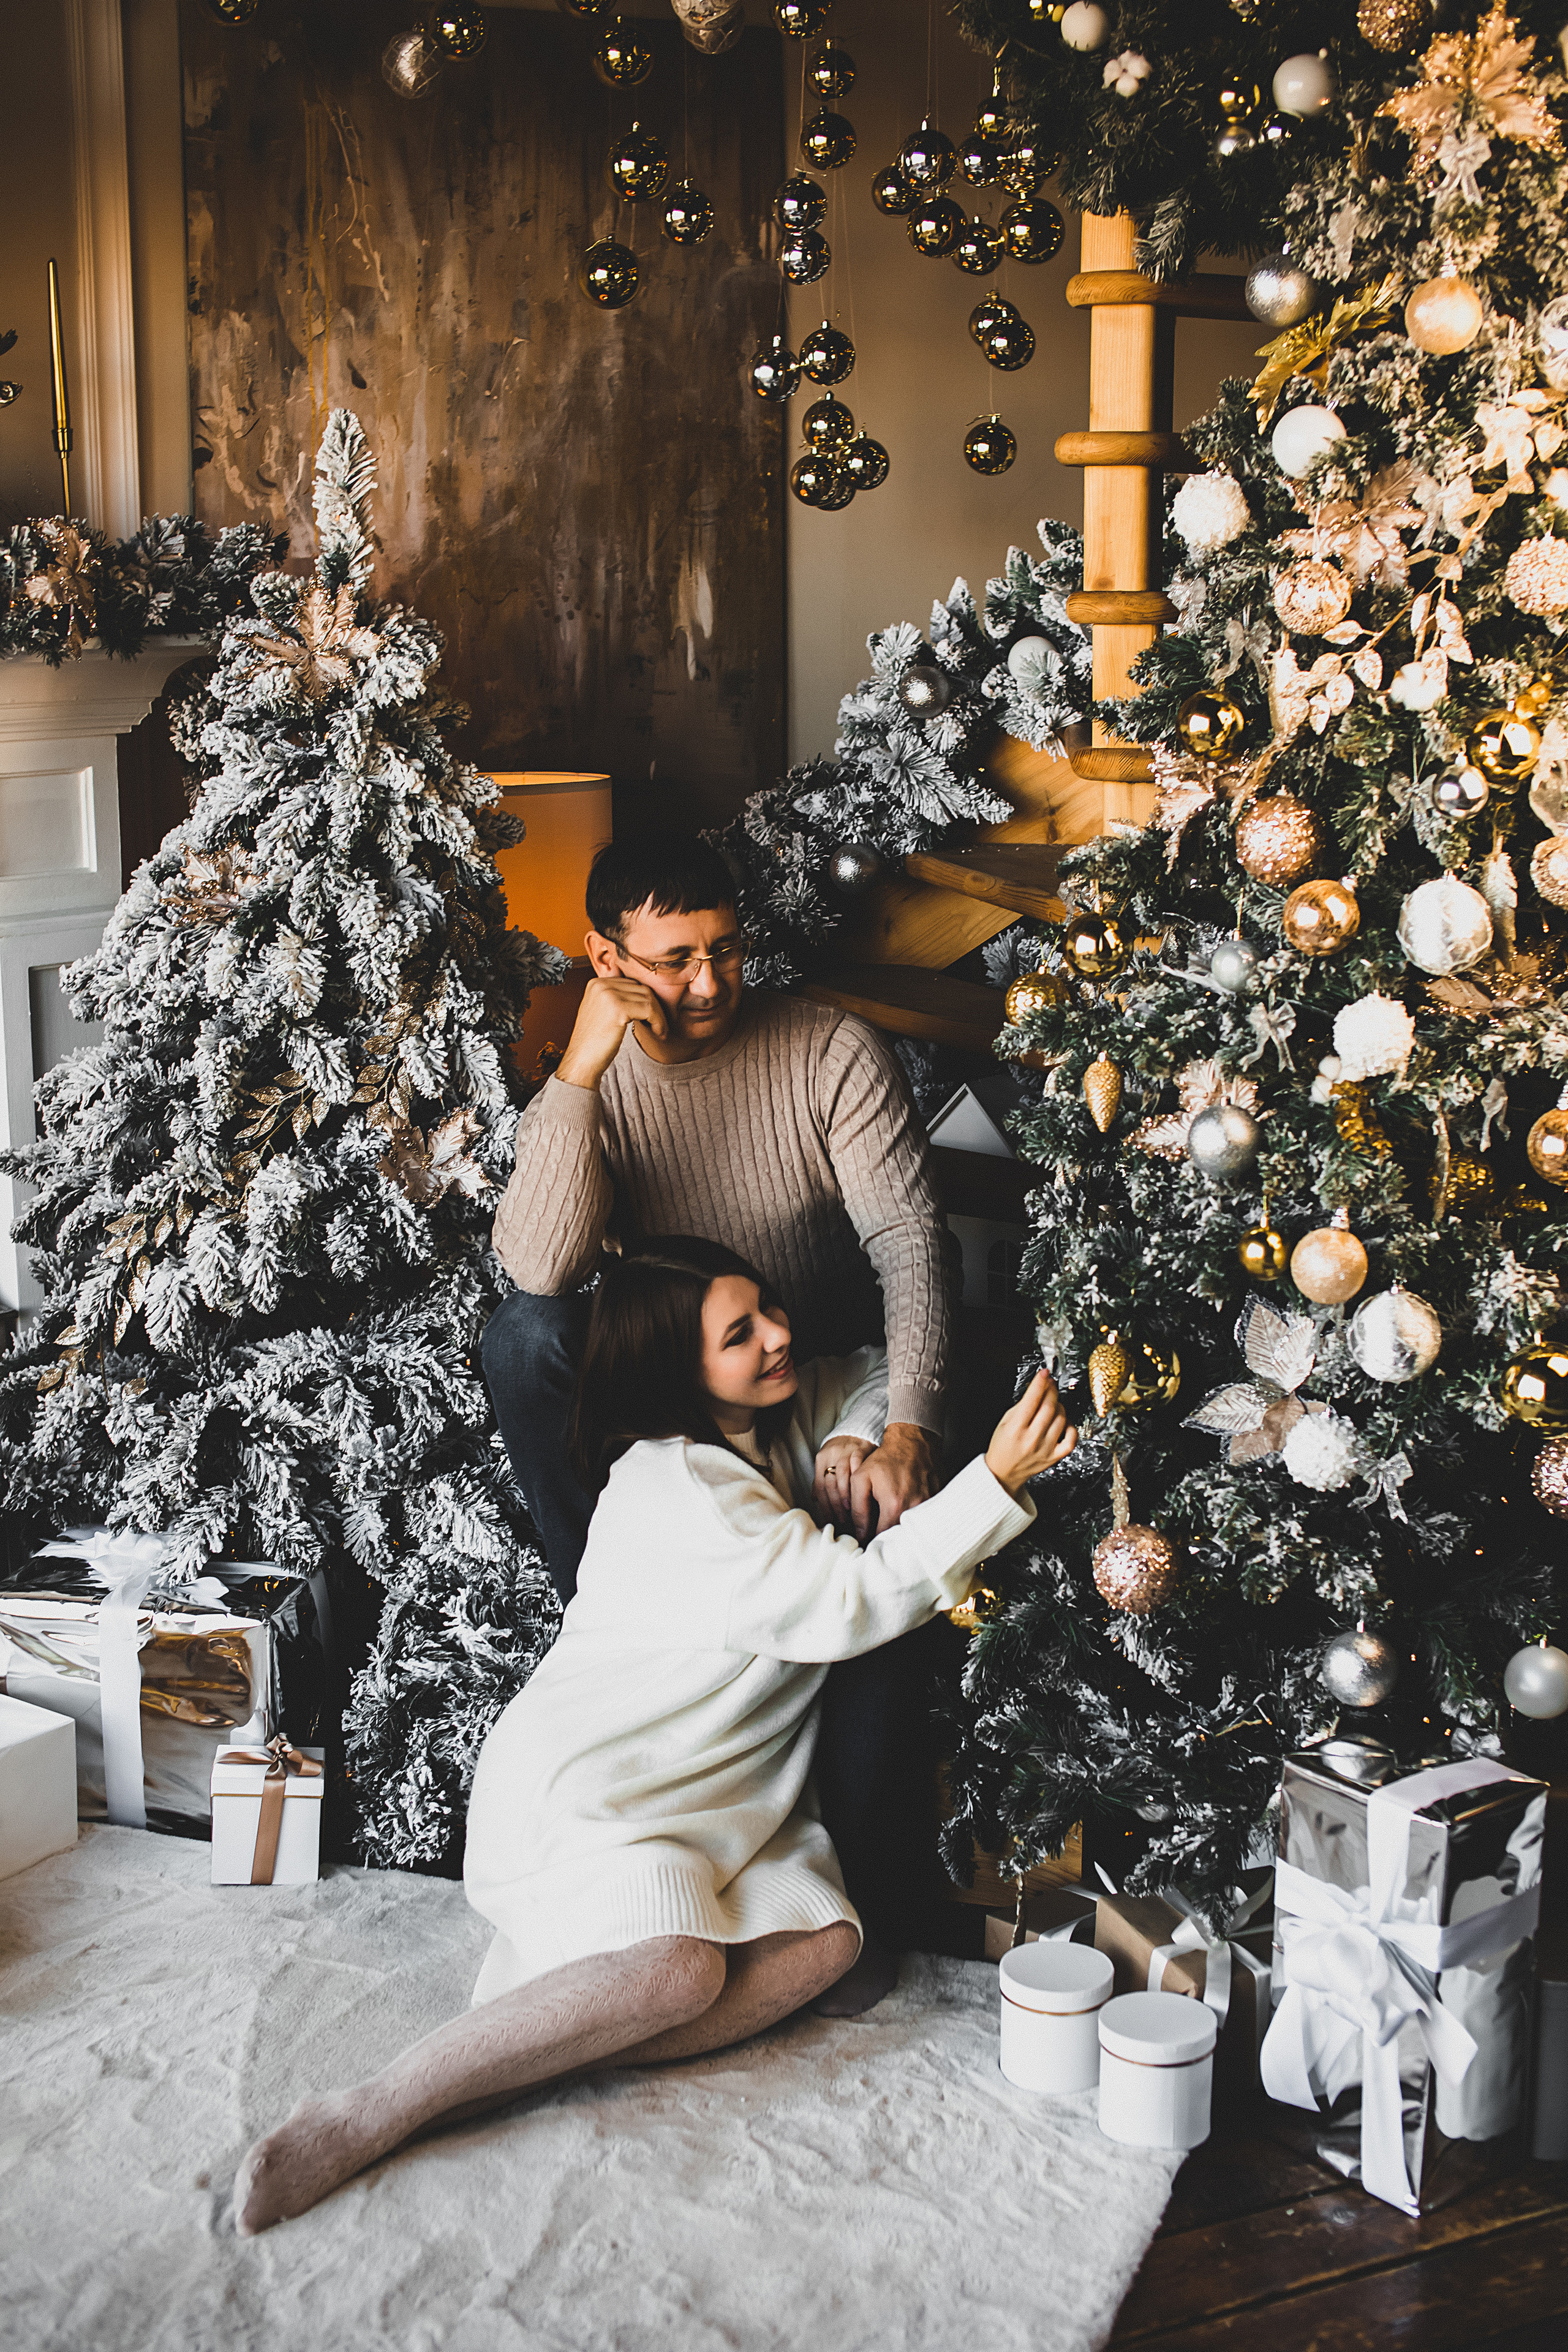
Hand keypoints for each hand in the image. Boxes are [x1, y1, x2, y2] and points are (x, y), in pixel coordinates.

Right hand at [555, 975, 668, 1090]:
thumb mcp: (601, 1012)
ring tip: (659, 1030)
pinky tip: (657, 1032)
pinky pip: (649, 1010)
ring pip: (648, 998)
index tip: (651, 1016)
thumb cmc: (594, 1042)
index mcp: (596, 983)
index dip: (646, 1001)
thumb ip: (615, 998)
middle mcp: (601, 985)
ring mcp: (608, 995)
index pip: (632, 983)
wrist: (582, 1061)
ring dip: (659, 1015)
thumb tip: (641, 991)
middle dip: (654, 1007)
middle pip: (641, 988)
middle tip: (658, 1024)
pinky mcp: (618, 1009)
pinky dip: (658, 1022)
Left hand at [812, 1433, 872, 1527]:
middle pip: (830, 1484)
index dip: (824, 1506)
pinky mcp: (862, 1448)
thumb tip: (815, 1499)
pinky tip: (862, 1494)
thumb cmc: (842, 1450)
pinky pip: (858, 1466)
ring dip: (845, 1495)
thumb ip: (822, 1480)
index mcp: (822, 1459)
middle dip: (834, 1505)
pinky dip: (859, 1481)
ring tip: (849, 1511)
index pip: (820, 1486)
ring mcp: (847, 1451)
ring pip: (842, 1476)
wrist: (859, 1429)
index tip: (829, 1520)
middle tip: (841, 1521)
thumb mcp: (828, 1461)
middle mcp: (832, 1454)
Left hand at [842, 1421, 935, 1540]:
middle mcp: (914, 1508)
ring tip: (891, 1522)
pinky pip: (923, 1519)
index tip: (865, 1540)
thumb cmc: (885, 1459)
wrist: (913, 1441)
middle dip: (886, 1538)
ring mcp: (928, 1505)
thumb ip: (858, 1509)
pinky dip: (914, 1520)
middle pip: (898, 1536)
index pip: (881, 1537)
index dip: (871, 1540)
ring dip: (901, 1529)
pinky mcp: (937, 1501)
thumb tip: (860, 1533)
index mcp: (893, 1505)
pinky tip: (906, 1511)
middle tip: (877, 1533)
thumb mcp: (861, 1479)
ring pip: (911, 1528)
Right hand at [984, 1369, 1076, 1495]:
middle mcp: (1031, 1439)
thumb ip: (1022, 1406)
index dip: (1039, 1383)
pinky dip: (1070, 1425)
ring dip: (1059, 1405)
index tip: (1044, 1373)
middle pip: (1049, 1407)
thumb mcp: (1005, 1422)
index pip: (1032, 1400)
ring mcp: (1045, 1449)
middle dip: (1051, 1390)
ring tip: (1053, 1403)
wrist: (1004, 1472)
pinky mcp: (1055, 1457)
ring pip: (1061, 1418)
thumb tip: (1037, 1388)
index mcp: (1016, 1429)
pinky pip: (1071, 1437)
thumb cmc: (1002, 1446)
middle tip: (1050, 1383)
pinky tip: (1063, 1421)